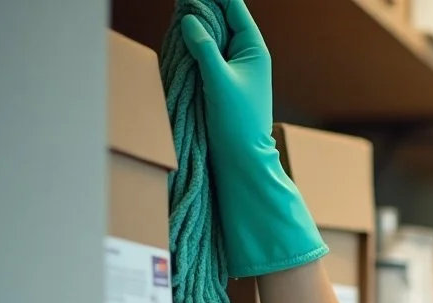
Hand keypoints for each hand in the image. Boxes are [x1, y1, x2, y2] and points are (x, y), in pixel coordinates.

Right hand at [178, 0, 326, 277]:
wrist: (242, 157)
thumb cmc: (237, 122)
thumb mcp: (218, 81)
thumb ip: (204, 48)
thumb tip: (190, 19)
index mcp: (254, 49)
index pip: (235, 9)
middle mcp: (246, 54)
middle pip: (222, 17)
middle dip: (203, 4)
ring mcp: (233, 66)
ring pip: (212, 33)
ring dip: (196, 20)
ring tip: (178, 6)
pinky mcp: (220, 79)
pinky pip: (206, 50)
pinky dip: (193, 39)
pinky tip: (179, 30)